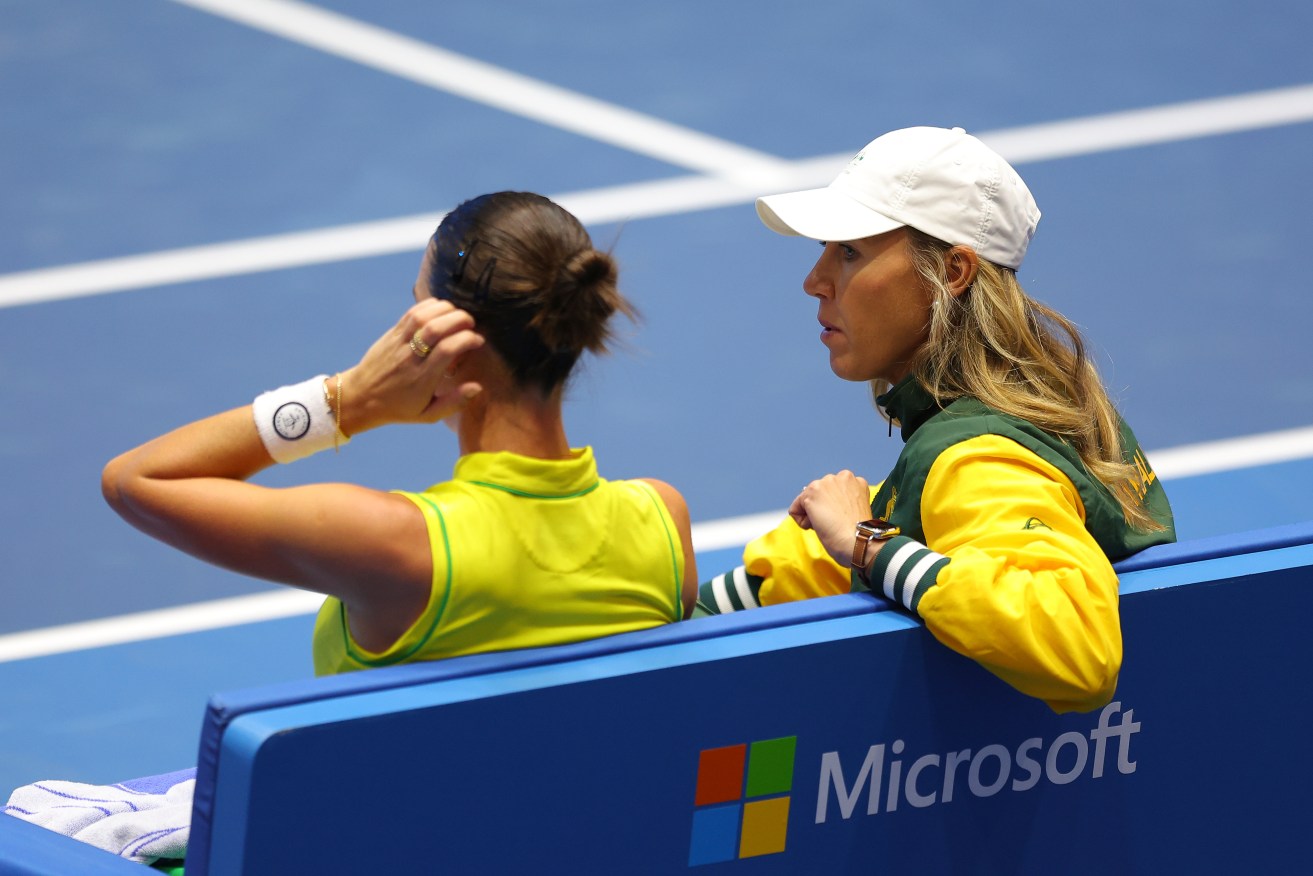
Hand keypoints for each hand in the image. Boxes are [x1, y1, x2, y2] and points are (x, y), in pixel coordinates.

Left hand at [337, 299, 484, 434]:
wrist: (360, 397)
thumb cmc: (399, 408)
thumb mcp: (428, 415)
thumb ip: (454, 402)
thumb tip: (477, 387)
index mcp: (422, 379)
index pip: (448, 349)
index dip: (467, 339)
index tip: (478, 341)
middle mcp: (410, 358)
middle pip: (436, 329)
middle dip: (459, 320)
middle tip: (471, 324)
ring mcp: (399, 343)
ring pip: (423, 317)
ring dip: (445, 310)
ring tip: (457, 315)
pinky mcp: (391, 334)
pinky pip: (411, 314)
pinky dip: (429, 306)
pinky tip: (440, 310)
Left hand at [789, 470, 872, 567]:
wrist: (859, 541)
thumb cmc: (859, 533)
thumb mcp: (855, 508)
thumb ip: (842, 501)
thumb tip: (823, 505)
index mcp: (854, 481)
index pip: (832, 491)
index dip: (834, 508)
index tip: (843, 518)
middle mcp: (841, 476)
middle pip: (819, 493)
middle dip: (822, 508)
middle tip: (834, 522)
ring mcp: (825, 483)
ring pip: (806, 499)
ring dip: (812, 514)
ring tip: (828, 524)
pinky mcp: (811, 493)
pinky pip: (795, 509)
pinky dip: (802, 521)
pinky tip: (817, 526)